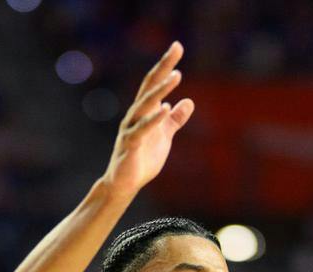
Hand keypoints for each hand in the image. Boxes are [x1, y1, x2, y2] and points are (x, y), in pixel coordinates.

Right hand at [103, 42, 194, 196]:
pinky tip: (165, 109)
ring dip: (161, 90)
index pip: (155, 82)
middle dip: (164, 67)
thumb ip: (175, 120)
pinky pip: (142, 129)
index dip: (166, 65)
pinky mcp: (130, 145)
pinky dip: (153, 119)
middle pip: (149, 85)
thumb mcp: (164, 136)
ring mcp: (131, 128)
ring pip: (145, 104)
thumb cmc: (142, 159)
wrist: (124, 184)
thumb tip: (188, 102)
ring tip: (176, 76)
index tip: (178, 46)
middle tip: (177, 48)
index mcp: (144, 111)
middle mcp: (136, 114)